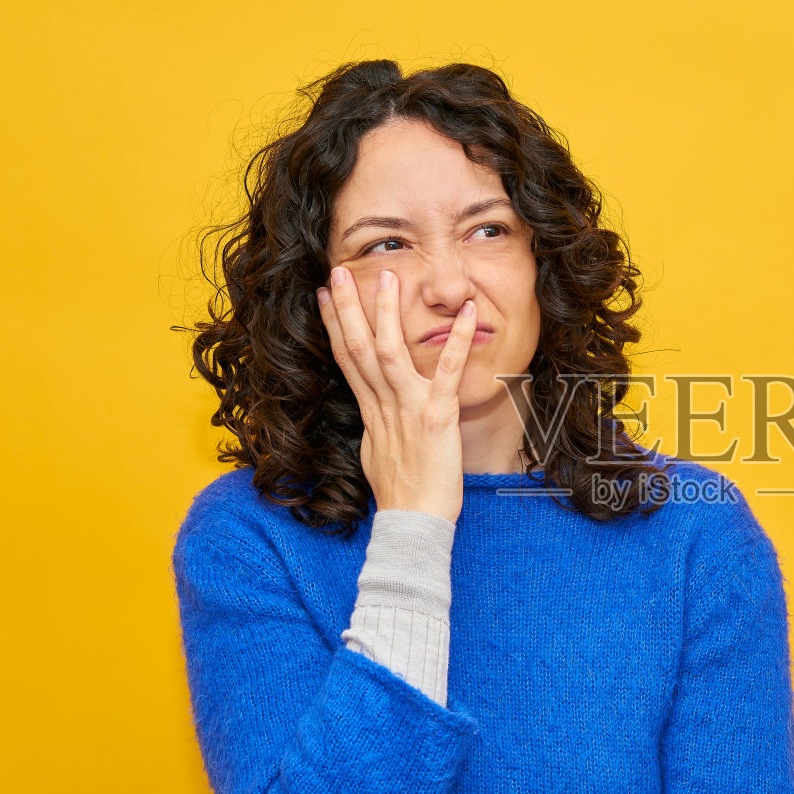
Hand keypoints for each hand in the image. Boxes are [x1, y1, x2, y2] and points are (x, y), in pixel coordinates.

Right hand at [318, 266, 476, 521]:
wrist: (414, 523)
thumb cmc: (401, 492)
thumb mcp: (378, 451)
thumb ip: (377, 424)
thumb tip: (373, 410)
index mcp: (370, 411)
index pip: (346, 358)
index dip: (334, 324)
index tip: (323, 294)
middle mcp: (384, 405)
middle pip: (359, 348)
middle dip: (348, 307)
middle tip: (339, 270)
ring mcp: (408, 409)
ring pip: (390, 352)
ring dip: (387, 313)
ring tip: (389, 277)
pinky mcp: (436, 417)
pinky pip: (449, 372)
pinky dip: (460, 341)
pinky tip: (470, 314)